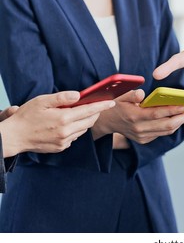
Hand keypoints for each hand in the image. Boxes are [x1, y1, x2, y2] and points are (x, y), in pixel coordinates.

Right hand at [0, 91, 114, 157]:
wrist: (14, 137)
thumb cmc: (26, 117)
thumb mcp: (41, 101)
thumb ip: (61, 97)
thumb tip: (78, 95)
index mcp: (63, 118)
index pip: (89, 111)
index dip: (101, 106)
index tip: (111, 102)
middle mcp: (66, 132)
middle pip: (89, 122)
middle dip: (95, 113)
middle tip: (96, 106)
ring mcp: (64, 141)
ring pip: (83, 130)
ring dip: (85, 121)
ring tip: (78, 113)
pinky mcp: (62, 147)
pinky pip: (75, 137)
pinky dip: (76, 129)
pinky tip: (67, 124)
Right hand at [92, 89, 183, 143]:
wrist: (106, 122)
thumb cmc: (116, 105)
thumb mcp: (121, 96)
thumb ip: (132, 94)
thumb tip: (142, 94)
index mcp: (134, 116)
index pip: (157, 114)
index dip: (172, 110)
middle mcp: (139, 129)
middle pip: (166, 125)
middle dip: (182, 118)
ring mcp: (142, 136)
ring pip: (166, 131)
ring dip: (180, 123)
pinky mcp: (144, 140)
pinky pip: (162, 134)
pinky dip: (172, 126)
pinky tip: (178, 118)